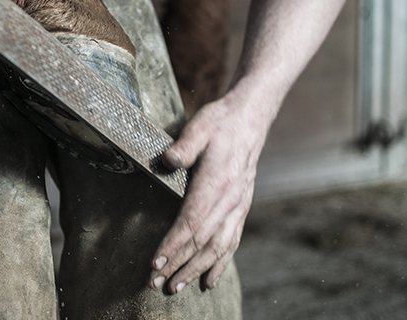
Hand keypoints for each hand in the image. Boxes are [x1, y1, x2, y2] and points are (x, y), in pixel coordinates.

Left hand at [148, 91, 268, 292]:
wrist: (250, 118)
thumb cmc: (220, 122)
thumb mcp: (198, 127)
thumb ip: (183, 146)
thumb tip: (165, 161)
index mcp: (217, 182)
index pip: (192, 222)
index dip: (173, 245)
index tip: (155, 262)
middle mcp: (231, 200)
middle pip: (203, 241)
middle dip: (179, 265)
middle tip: (156, 284)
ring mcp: (238, 206)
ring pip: (218, 247)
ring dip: (197, 270)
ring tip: (176, 287)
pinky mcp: (241, 207)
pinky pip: (231, 242)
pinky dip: (220, 264)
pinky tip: (209, 280)